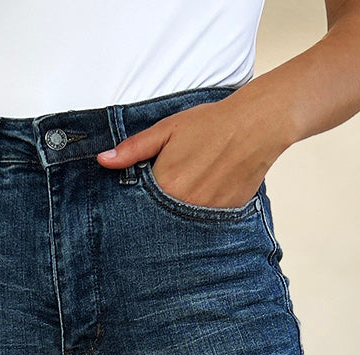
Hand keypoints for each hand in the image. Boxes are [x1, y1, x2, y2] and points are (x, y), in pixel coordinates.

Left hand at [96, 92, 286, 209]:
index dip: (137, 206)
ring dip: (179, 217)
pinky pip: (206, 225)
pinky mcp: (225, 218)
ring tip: (188, 193)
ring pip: (183, 225)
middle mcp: (184, 206)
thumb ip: (133, 148)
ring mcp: (206, 215)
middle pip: (161, 220)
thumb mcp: (167, 129)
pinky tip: (206, 196)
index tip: (137, 203)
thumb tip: (103, 160)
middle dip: (158, 214)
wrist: (255, 126)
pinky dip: (201, 217)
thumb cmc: (210, 124)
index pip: (140, 208)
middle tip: (166, 198)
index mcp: (165, 185)